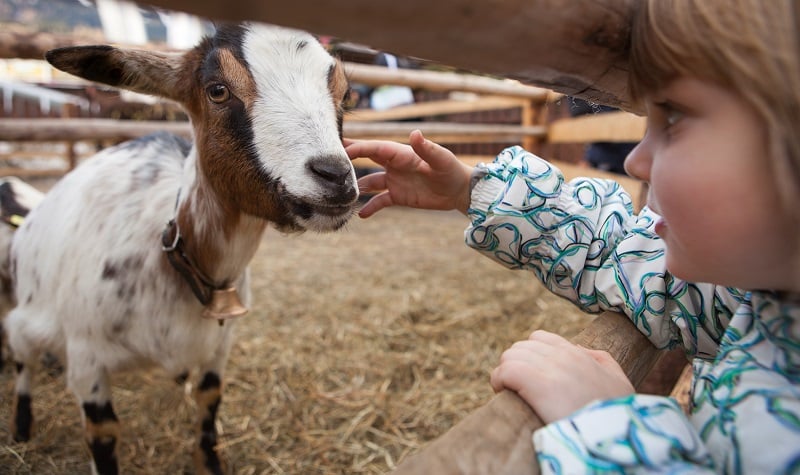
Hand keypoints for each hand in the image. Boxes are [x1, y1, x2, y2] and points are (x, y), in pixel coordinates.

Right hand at [345, 130, 473, 216]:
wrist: (459, 191)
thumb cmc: (451, 170)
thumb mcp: (440, 159)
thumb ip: (426, 148)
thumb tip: (415, 133)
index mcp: (401, 153)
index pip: (374, 149)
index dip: (357, 148)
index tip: (339, 150)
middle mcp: (394, 165)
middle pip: (366, 161)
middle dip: (348, 162)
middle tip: (327, 166)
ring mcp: (394, 181)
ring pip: (368, 183)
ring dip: (355, 188)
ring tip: (338, 195)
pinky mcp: (398, 196)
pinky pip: (379, 201)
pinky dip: (369, 207)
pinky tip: (359, 214)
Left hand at [490, 330, 634, 422]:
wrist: (616, 435)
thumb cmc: (617, 414)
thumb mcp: (617, 381)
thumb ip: (600, 360)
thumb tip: (578, 350)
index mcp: (577, 354)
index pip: (539, 339)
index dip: (529, 355)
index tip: (529, 374)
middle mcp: (562, 355)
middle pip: (520, 347)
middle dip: (515, 365)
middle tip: (516, 386)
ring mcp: (549, 368)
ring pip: (510, 356)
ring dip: (505, 373)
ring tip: (508, 390)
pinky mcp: (536, 384)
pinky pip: (504, 371)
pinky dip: (498, 381)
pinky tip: (502, 392)